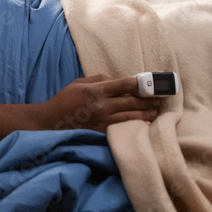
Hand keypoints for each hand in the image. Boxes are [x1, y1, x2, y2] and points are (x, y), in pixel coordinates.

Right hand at [37, 75, 160, 132]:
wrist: (51, 122)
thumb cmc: (65, 100)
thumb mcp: (79, 83)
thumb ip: (99, 79)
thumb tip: (118, 80)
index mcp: (96, 90)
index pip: (124, 84)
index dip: (141, 83)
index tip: (153, 82)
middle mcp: (102, 105)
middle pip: (132, 101)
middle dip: (148, 99)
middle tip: (160, 97)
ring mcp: (103, 121)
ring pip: (131, 116)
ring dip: (146, 113)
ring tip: (157, 111)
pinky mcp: (103, 133)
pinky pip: (123, 129)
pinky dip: (136, 126)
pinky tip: (145, 125)